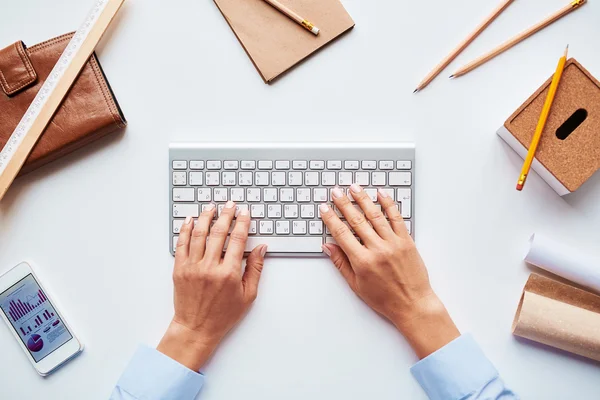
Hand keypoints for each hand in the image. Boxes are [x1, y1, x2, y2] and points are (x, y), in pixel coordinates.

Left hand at [158, 201, 266, 370]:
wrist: (196, 328)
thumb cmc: (223, 315)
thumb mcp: (248, 295)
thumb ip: (255, 269)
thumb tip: (262, 248)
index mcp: (229, 274)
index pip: (238, 240)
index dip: (243, 223)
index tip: (245, 213)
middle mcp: (210, 267)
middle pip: (219, 232)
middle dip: (226, 215)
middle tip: (230, 205)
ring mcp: (193, 267)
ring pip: (199, 234)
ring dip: (206, 217)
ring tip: (211, 207)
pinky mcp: (179, 269)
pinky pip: (182, 244)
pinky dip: (186, 230)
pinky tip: (190, 220)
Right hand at [320, 185, 459, 357]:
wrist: (413, 305)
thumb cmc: (384, 299)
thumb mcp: (356, 285)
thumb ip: (341, 263)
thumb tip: (327, 247)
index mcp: (362, 261)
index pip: (341, 233)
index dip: (330, 218)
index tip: (324, 208)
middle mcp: (377, 249)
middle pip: (356, 220)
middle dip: (344, 203)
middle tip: (336, 192)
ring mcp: (393, 243)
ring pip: (375, 215)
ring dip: (363, 199)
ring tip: (354, 187)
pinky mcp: (407, 241)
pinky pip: (397, 218)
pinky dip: (389, 204)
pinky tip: (381, 194)